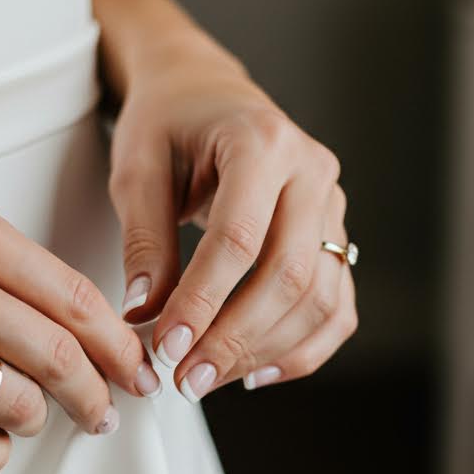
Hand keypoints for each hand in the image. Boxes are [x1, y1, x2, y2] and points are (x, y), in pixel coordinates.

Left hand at [107, 37, 357, 399]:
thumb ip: (144, 242)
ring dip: (264, 351)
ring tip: (207, 379)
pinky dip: (301, 349)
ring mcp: (333, 206)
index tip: (168, 345)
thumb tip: (145, 314)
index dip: (203, 300)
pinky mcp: (336, 237)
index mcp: (261, 141)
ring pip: (319, 299)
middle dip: (235, 338)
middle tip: (186, 379)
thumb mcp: (137, 170)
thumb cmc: (167, 124)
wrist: (204, 93)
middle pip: (289, 274)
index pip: (239, 238)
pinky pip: (335, 307)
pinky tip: (254, 373)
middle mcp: (311, 172)